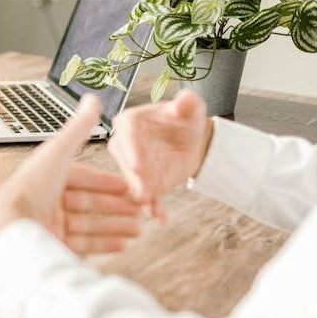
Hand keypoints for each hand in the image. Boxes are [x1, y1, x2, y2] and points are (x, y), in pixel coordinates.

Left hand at [0, 95, 143, 254]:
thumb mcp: (59, 152)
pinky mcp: (53, 247)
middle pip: (89, 203)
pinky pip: (84, 246)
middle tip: (141, 210)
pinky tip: (124, 245)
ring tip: (139, 229)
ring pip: (90, 226)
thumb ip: (79, 128)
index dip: (108, 182)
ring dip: (116, 226)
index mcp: (48, 177)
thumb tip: (93, 98)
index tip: (130, 187)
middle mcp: (47, 201)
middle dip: (117, 207)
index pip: (83, 178)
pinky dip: (106, 245)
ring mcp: (50, 226)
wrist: (11, 228)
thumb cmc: (31, 187)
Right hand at [107, 89, 213, 221]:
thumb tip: (185, 99)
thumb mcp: (190, 109)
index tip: (136, 165)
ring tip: (150, 207)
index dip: (131, 150)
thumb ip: (187, 103)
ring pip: (134, 183)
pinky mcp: (144, 184)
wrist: (192, 140)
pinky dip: (153, 208)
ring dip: (141, 195)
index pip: (127, 134)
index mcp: (130, 122)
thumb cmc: (185, 119)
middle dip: (133, 178)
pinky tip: (160, 218)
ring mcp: (133, 167)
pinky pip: (147, 197)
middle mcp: (125, 145)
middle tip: (142, 192)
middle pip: (126, 162)